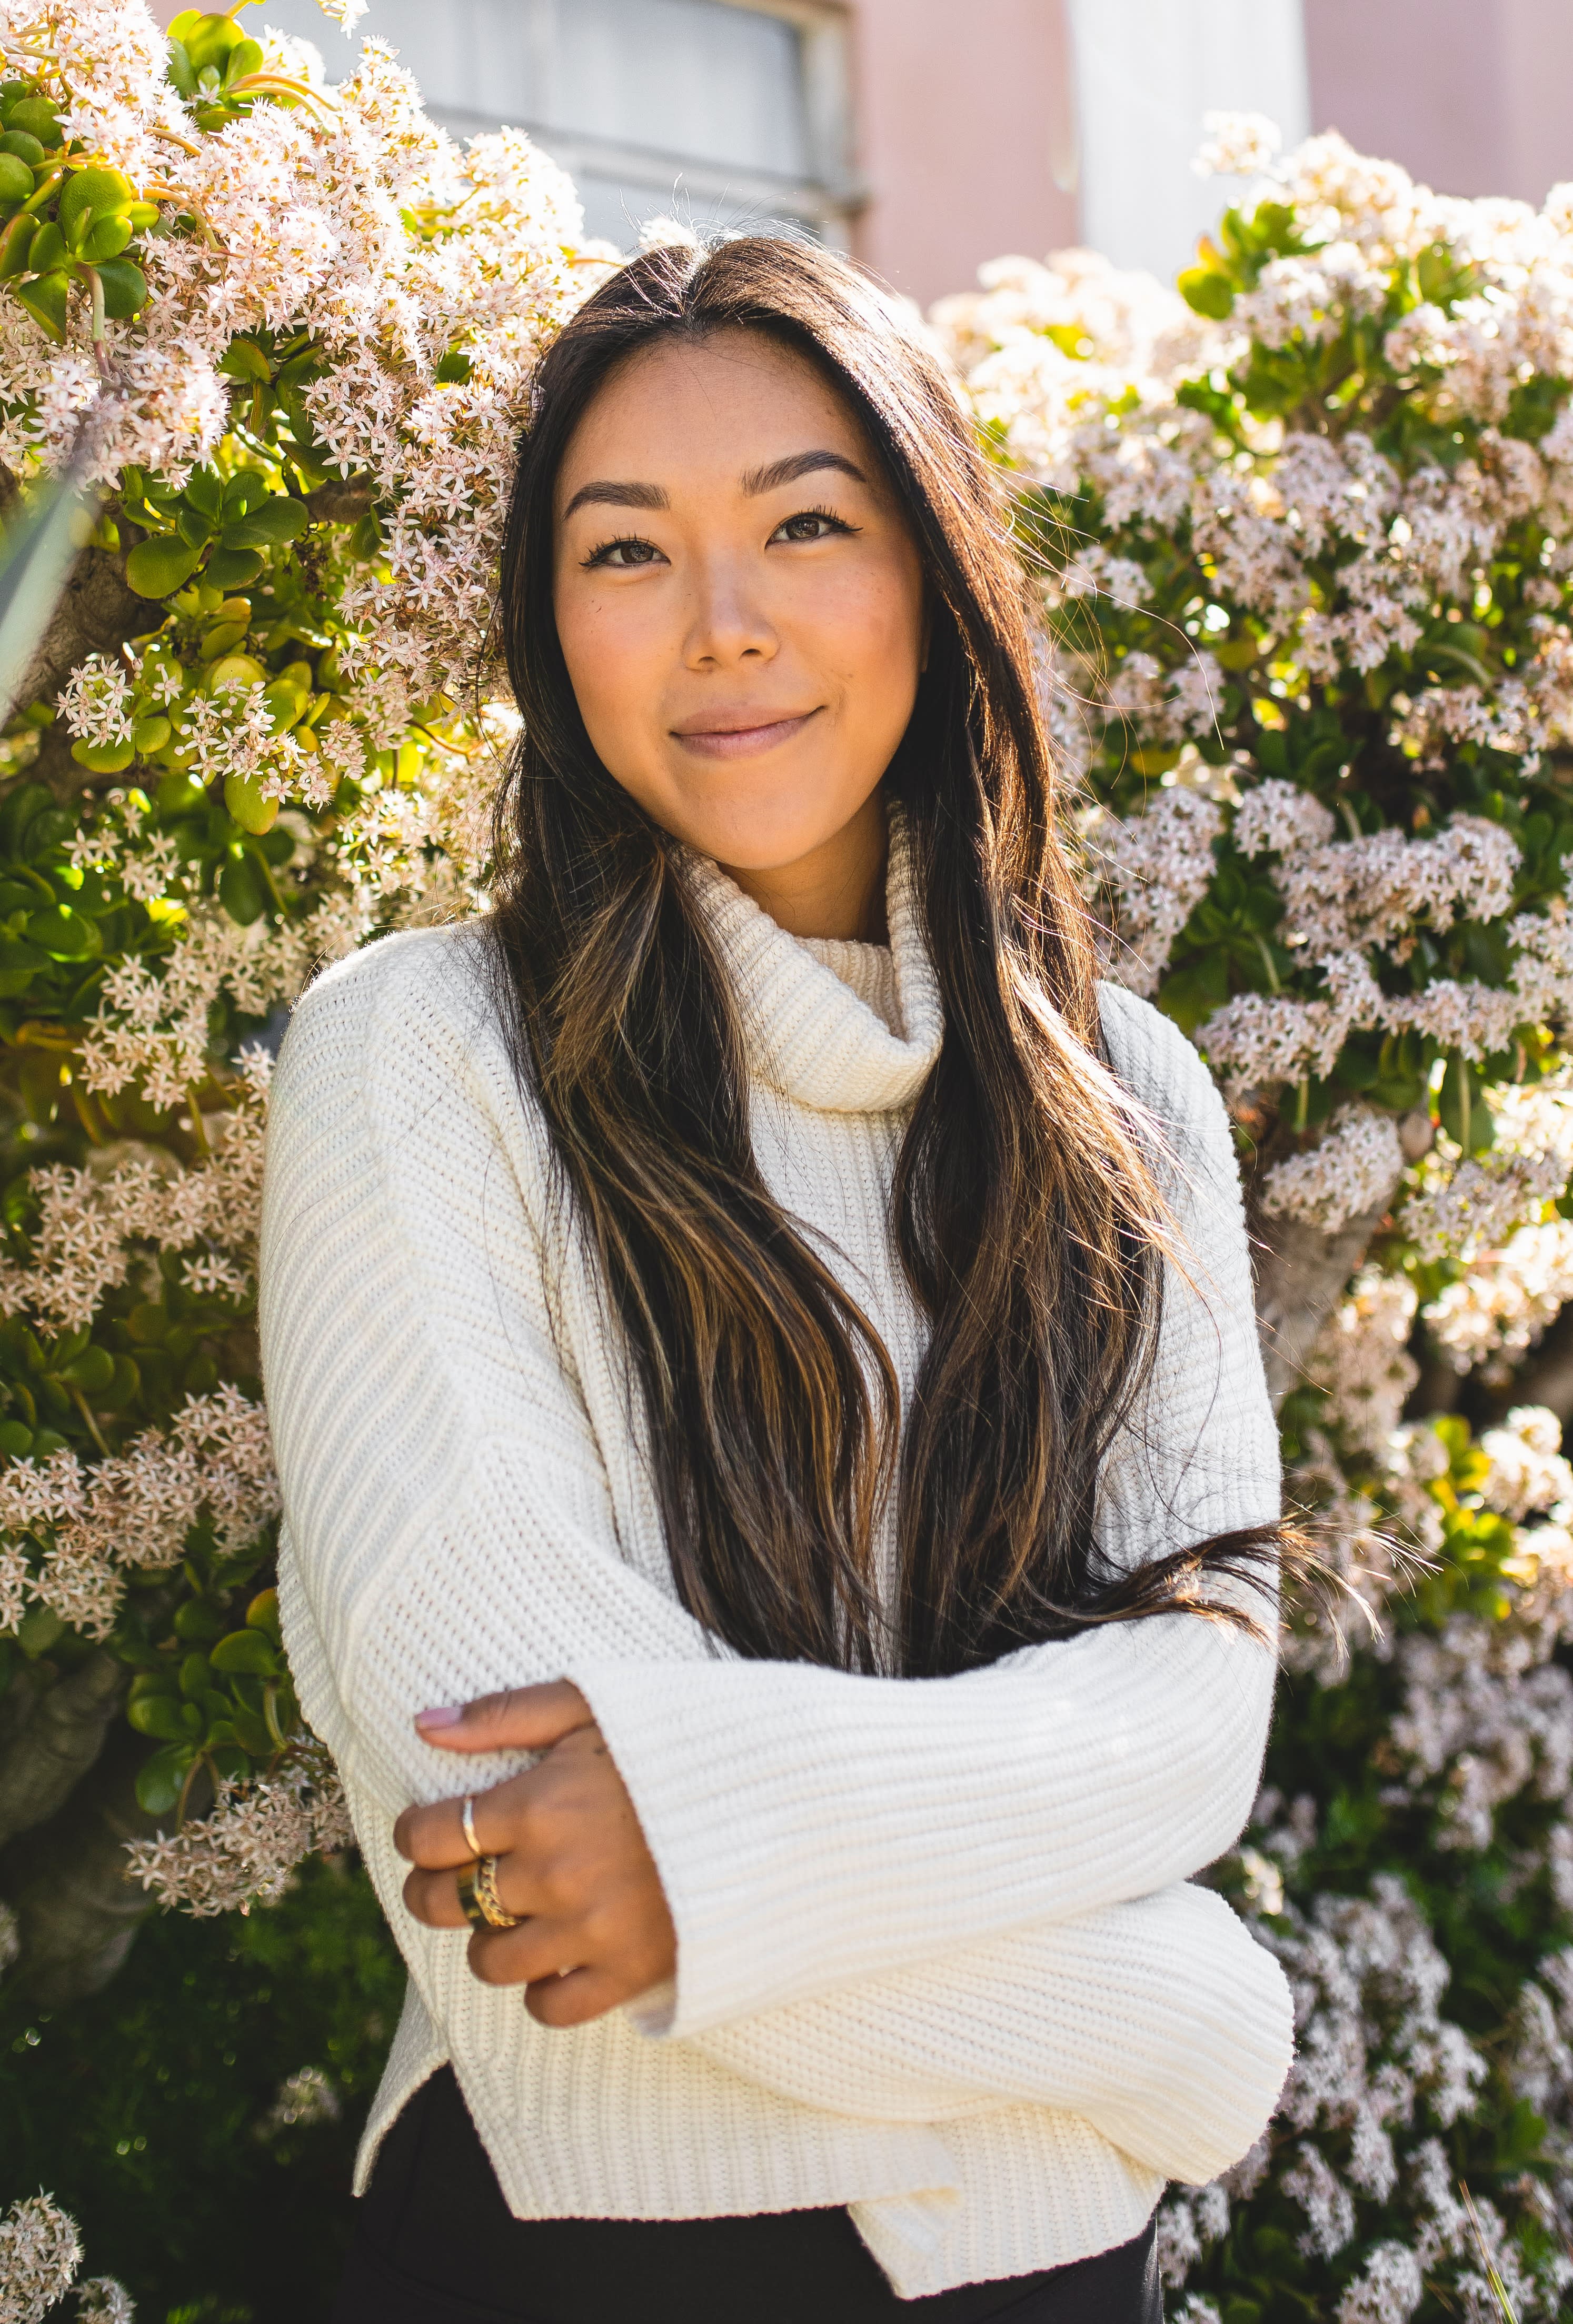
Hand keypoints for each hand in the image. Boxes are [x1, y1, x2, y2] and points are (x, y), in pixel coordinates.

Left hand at [394, 1679, 675, 2027]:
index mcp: (540, 1804)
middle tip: (450, 1876)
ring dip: (486, 1938)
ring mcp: (591, 1930)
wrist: (775, 1799)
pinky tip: (553, 1956)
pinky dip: (539, 1989)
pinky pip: (550, 2007)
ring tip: (509, 1911)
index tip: (424, 1829)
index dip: (414, 1834)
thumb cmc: (677, 1742)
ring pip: (489, 1960)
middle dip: (432, 1889)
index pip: (432, 1835)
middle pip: (446, 1903)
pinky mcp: (628, 1971)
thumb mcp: (592, 1705)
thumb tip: (423, 1725)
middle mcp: (555, 1874)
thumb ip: (506, 1713)